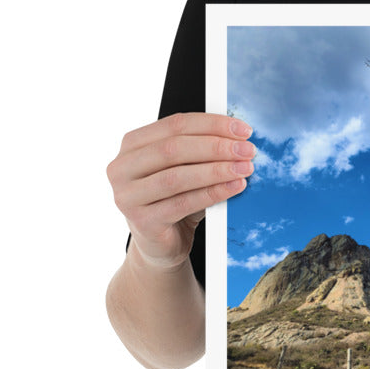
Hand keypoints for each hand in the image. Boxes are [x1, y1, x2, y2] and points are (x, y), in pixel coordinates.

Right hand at [107, 112, 254, 269]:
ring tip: (245, 168)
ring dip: (217, 170)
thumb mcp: (185, 169)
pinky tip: (235, 187)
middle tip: (247, 150)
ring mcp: (127, 196)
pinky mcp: (141, 222)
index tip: (243, 130)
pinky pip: (183, 204)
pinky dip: (213, 193)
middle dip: (216, 147)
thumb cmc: (175, 199)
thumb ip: (201, 150)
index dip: (212, 124)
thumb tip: (239, 138)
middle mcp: (122, 168)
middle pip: (174, 148)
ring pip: (177, 177)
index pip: (175, 124)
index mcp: (132, 145)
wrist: (161, 244)